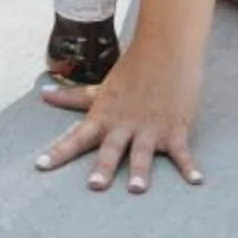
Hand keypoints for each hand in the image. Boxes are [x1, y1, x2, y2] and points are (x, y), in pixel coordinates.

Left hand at [37, 44, 204, 194]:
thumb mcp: (101, 87)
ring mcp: (151, 128)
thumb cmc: (132, 69)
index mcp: (105, 116)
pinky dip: (189, 167)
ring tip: (137, 189)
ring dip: (141, 170)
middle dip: (103, 167)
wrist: (165, 48)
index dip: (58, 151)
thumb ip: (73, 97)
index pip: (76, 136)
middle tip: (95, 185)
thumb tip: (44, 95)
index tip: (41, 165)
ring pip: (143, 153)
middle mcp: (125, 124)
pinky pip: (182, 152)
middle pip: (111, 149)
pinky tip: (196, 181)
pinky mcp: (175, 129)